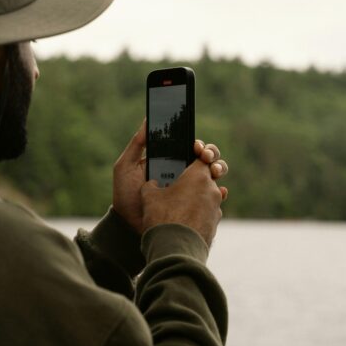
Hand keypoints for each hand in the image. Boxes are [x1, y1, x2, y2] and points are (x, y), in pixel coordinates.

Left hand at [112, 119, 228, 233]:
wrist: (127, 224)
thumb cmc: (125, 194)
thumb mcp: (126, 166)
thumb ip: (136, 144)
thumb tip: (148, 120)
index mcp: (169, 161)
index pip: (189, 147)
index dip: (198, 144)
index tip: (196, 145)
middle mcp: (182, 173)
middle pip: (205, 158)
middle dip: (211, 154)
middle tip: (205, 157)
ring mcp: (189, 190)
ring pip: (213, 175)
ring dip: (219, 169)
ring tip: (214, 172)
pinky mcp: (195, 206)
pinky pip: (213, 198)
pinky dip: (220, 193)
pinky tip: (220, 191)